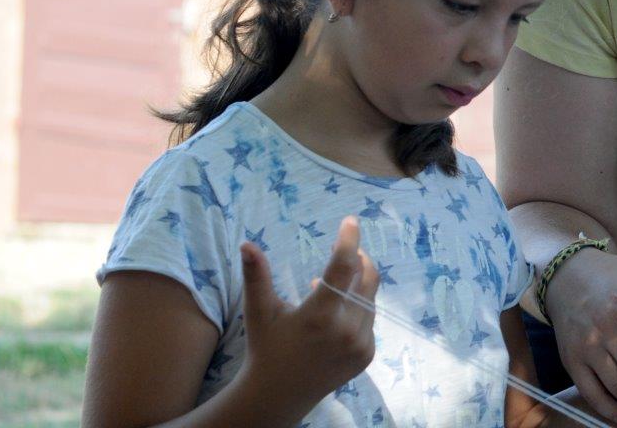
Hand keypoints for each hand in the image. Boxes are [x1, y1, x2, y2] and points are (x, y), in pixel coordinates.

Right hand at [234, 216, 380, 419]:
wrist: (278, 396)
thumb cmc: (266, 348)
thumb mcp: (259, 312)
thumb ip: (256, 276)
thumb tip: (246, 244)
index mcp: (319, 316)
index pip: (343, 267)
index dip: (349, 240)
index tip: (350, 221)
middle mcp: (345, 330)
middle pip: (365, 277)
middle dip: (358, 258)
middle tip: (344, 251)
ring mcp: (360, 344)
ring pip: (370, 298)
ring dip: (356, 285)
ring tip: (333, 287)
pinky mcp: (367, 355)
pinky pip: (370, 319)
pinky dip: (358, 308)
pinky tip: (337, 312)